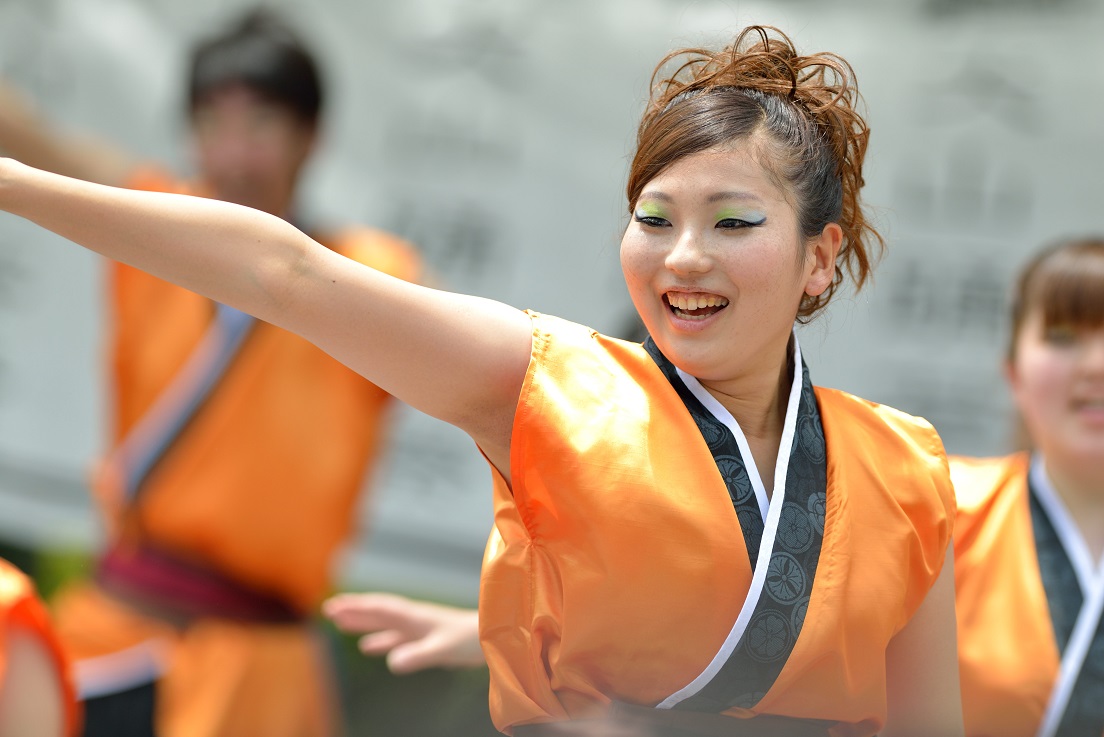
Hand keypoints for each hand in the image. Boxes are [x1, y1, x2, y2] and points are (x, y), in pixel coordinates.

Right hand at [322, 592, 483, 673]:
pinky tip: (368, 647)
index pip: (379, 609)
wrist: (493, 636)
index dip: (356, 608)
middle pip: (377, 612)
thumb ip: (417, 655)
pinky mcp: (425, 639)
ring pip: (383, 624)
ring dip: (362, 623)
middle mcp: (413, 619)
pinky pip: (395, 638)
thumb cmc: (469, 640)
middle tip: (328, 608)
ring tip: (340, 622)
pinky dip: (379, 640)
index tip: (334, 606)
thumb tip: (390, 662)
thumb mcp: (441, 649)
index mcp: (414, 617)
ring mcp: (418, 628)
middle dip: (353, 610)